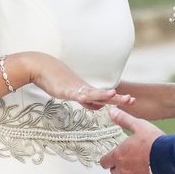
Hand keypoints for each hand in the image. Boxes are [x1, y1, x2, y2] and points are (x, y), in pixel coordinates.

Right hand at [21, 52, 135, 109]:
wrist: (43, 67)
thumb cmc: (57, 80)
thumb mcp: (74, 94)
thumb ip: (86, 100)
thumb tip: (98, 106)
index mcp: (88, 91)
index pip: (105, 97)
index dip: (117, 99)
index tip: (131, 100)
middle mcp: (85, 89)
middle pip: (104, 94)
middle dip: (117, 98)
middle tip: (131, 99)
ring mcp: (75, 88)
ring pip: (91, 92)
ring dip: (102, 94)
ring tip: (113, 94)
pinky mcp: (64, 89)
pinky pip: (74, 93)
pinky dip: (80, 95)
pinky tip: (83, 97)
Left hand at [100, 108, 164, 173]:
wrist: (169, 158)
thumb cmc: (154, 143)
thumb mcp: (138, 126)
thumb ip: (124, 120)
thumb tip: (113, 113)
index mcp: (119, 156)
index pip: (104, 162)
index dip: (106, 159)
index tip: (109, 156)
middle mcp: (124, 169)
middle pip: (114, 171)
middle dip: (117, 166)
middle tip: (125, 158)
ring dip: (129, 171)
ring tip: (139, 162)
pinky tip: (148, 168)